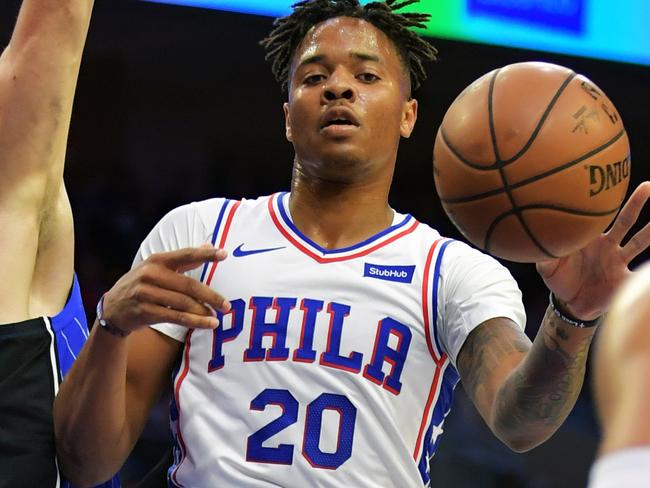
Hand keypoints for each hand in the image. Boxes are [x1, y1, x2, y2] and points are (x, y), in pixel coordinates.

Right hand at [101, 246, 229, 333]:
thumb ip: (184, 259)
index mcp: (157, 260)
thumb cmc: (143, 285)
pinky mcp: (144, 312)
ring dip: (203, 312)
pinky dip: (194, 322)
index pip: (185, 255)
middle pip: (188, 285)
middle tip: (226, 305)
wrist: (112, 309)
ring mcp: (146, 293)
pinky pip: (175, 317)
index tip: (224, 254)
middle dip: (210, 296)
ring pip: (183, 304)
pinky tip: (207, 324)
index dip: (205, 254)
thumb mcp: (158, 268)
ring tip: (218, 317)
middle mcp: (150, 274)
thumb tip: (210, 245)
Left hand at [536, 181, 649, 319]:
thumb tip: (533, 244)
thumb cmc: (560, 279)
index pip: (599, 216)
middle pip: (626, 221)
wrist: (572, 303)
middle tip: (647, 185)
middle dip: (637, 203)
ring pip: (640, 242)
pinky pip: (643, 274)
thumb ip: (543, 256)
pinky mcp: (626, 280)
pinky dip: (649, 272)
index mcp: (589, 238)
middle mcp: (609, 245)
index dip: (604, 202)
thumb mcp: (547, 268)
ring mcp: (619, 261)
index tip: (610, 183)